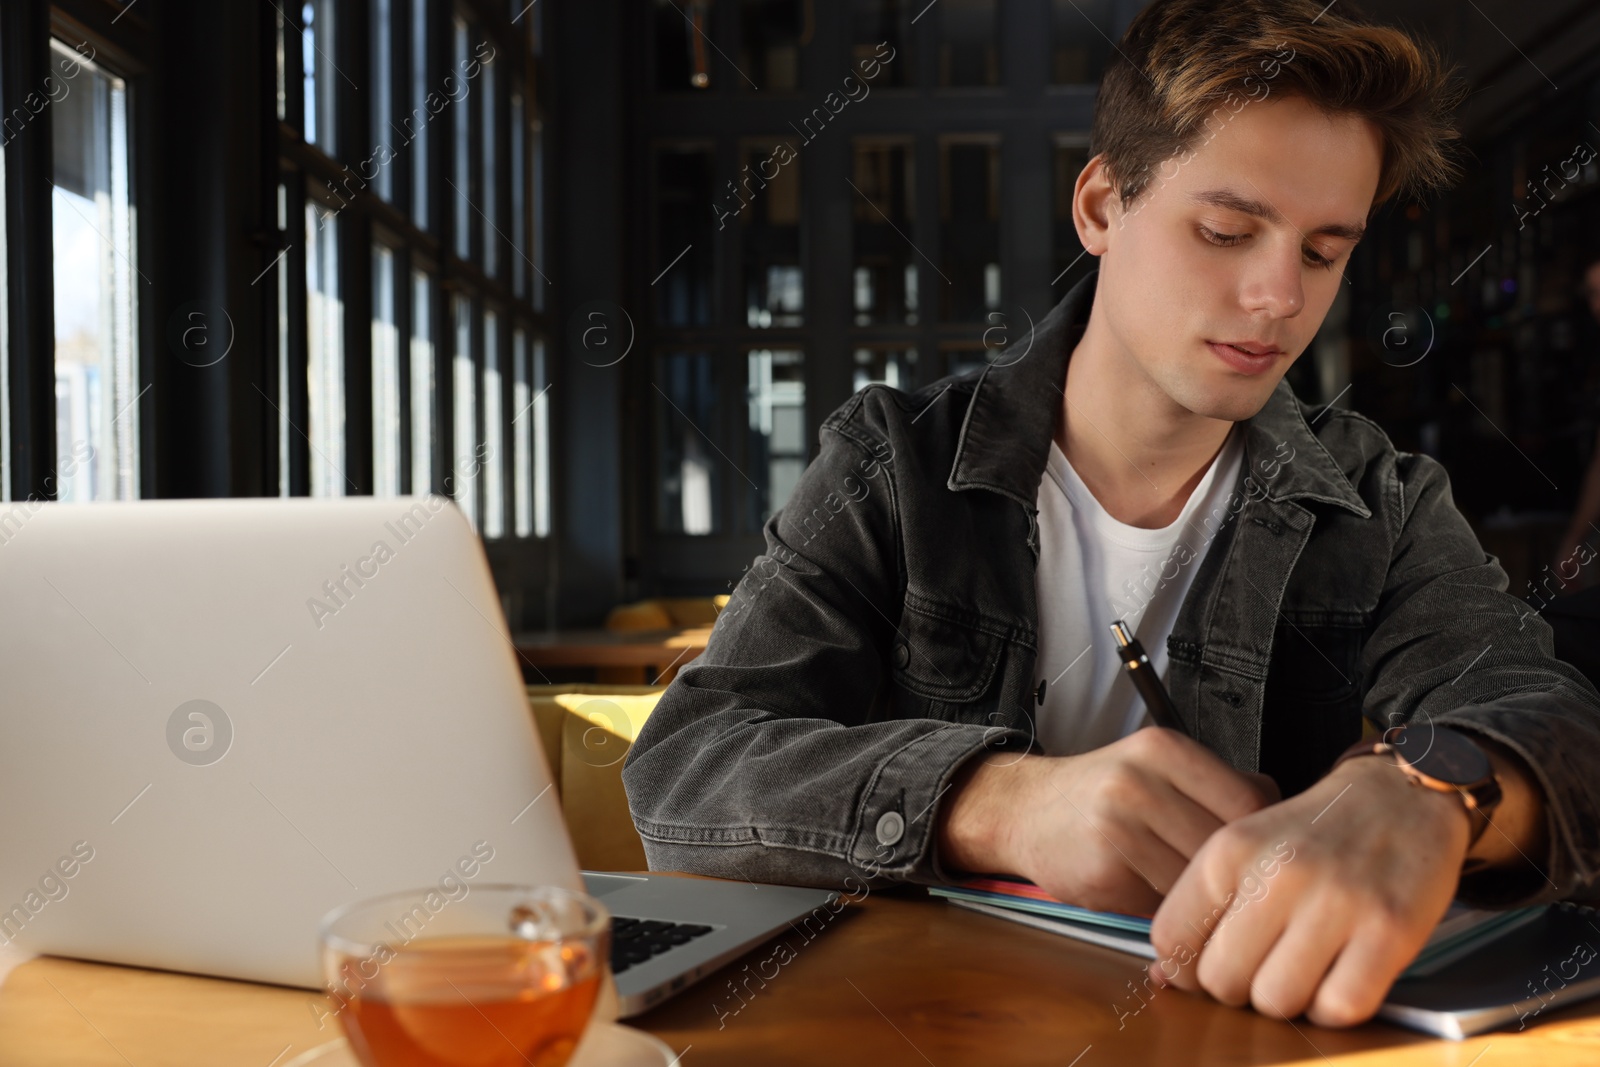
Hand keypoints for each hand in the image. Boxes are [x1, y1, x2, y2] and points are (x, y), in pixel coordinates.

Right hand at [937, 727, 1278, 916]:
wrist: (1023, 811)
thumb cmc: (1103, 795)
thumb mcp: (1157, 767)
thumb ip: (1217, 786)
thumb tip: (1289, 818)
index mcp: (1165, 748)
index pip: (1251, 799)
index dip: (1264, 835)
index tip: (1263, 854)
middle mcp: (1141, 780)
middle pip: (1227, 844)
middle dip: (1236, 872)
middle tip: (1235, 886)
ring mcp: (1119, 826)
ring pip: (1199, 880)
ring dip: (1204, 897)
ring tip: (1195, 895)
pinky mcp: (1103, 871)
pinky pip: (1165, 904)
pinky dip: (1170, 910)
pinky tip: (1155, 897)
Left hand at [1148, 751, 1470, 1026]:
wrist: (1402, 795)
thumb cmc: (1314, 832)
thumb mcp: (1244, 845)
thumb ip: (1203, 905)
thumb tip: (1163, 977)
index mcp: (1229, 849)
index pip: (1171, 937)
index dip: (1185, 966)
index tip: (1208, 963)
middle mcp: (1277, 874)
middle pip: (1222, 981)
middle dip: (1238, 988)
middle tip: (1262, 966)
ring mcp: (1336, 903)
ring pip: (1276, 1002)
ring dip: (1288, 998)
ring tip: (1303, 968)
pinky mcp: (1390, 932)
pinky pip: (1339, 1006)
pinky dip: (1334, 1006)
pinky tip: (1339, 976)